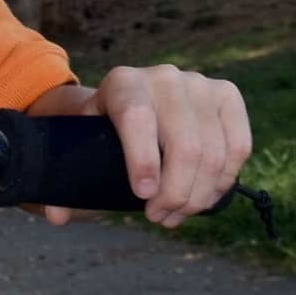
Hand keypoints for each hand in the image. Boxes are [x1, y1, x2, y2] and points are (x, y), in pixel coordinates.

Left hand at [40, 65, 250, 228]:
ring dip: (199, 196)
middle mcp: (163, 77)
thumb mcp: (80, 151)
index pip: (137, 118)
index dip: (143, 161)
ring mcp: (199, 84)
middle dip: (175, 194)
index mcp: (122, 83)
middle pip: (184, 145)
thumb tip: (57, 215)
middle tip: (158, 217)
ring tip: (177, 214)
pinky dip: (223, 181)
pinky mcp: (227, 96)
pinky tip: (204, 197)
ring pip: (213, 152)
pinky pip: (238, 147)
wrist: (131, 103)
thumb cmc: (103, 135)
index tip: (142, 198)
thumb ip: (65, 185)